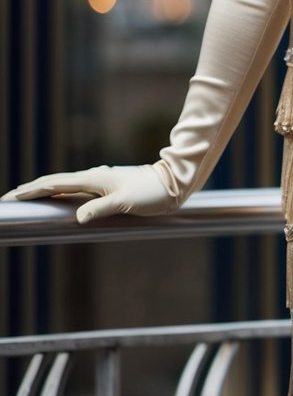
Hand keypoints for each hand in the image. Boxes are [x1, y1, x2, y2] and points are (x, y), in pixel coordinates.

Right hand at [1, 164, 174, 223]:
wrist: (172, 182)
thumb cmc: (151, 193)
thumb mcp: (126, 203)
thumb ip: (101, 209)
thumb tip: (78, 218)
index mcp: (94, 179)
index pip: (54, 183)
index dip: (31, 190)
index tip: (11, 195)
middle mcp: (93, 177)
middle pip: (54, 182)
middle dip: (30, 189)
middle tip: (9, 198)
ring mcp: (99, 181)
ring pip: (63, 184)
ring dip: (43, 190)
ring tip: (25, 197)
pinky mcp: (105, 187)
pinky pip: (75, 189)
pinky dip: (59, 192)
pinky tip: (56, 198)